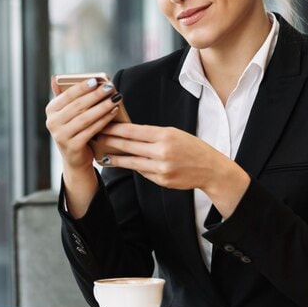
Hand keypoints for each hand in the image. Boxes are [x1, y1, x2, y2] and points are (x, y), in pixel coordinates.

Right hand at [45, 77, 123, 216]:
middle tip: (110, 88)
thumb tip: (56, 78)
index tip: (96, 80)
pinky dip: (104, 120)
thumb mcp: (66, 113)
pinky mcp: (72, 146)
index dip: (82, 87)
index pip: (67, 95)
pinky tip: (113, 112)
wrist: (75, 158)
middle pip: (78, 106)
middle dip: (96, 95)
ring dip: (102, 107)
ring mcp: (61, 135)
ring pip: (86, 118)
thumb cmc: (74, 129)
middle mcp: (53, 122)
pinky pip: (91, 130)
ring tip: (115, 99)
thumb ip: (63, 96)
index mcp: (51, 110)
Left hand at [96, 123, 249, 217]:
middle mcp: (162, 152)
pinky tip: (123, 164)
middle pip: (129, 146)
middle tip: (96, 138)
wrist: (211, 170)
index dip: (116, 129)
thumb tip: (129, 133)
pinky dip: (133, 167)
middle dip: (110, 142)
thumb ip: (153, 134)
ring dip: (115, 158)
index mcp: (165, 135)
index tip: (102, 125)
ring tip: (102, 155)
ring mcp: (161, 168)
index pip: (134, 131)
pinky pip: (142, 172)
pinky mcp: (161, 180)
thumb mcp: (174, 134)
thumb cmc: (192, 148)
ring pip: (131, 162)